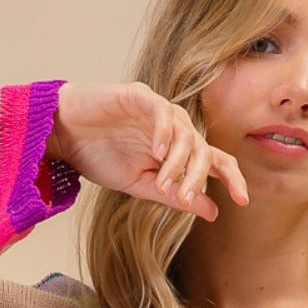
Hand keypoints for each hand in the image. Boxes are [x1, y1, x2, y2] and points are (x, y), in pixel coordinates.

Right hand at [47, 80, 249, 221]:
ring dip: (178, 162)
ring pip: (185, 133)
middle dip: (197, 177)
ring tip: (164, 182)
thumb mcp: (141, 186)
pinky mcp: (139, 96)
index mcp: (178, 151)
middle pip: (203, 150)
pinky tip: (159, 151)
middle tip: (185, 198)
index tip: (243, 201)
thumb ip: (175, 196)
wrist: (64, 136)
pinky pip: (161, 111)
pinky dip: (165, 131)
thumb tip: (214, 211)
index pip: (215, 161)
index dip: (232, 178)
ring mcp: (158, 110)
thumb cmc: (100, 157)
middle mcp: (174, 129)